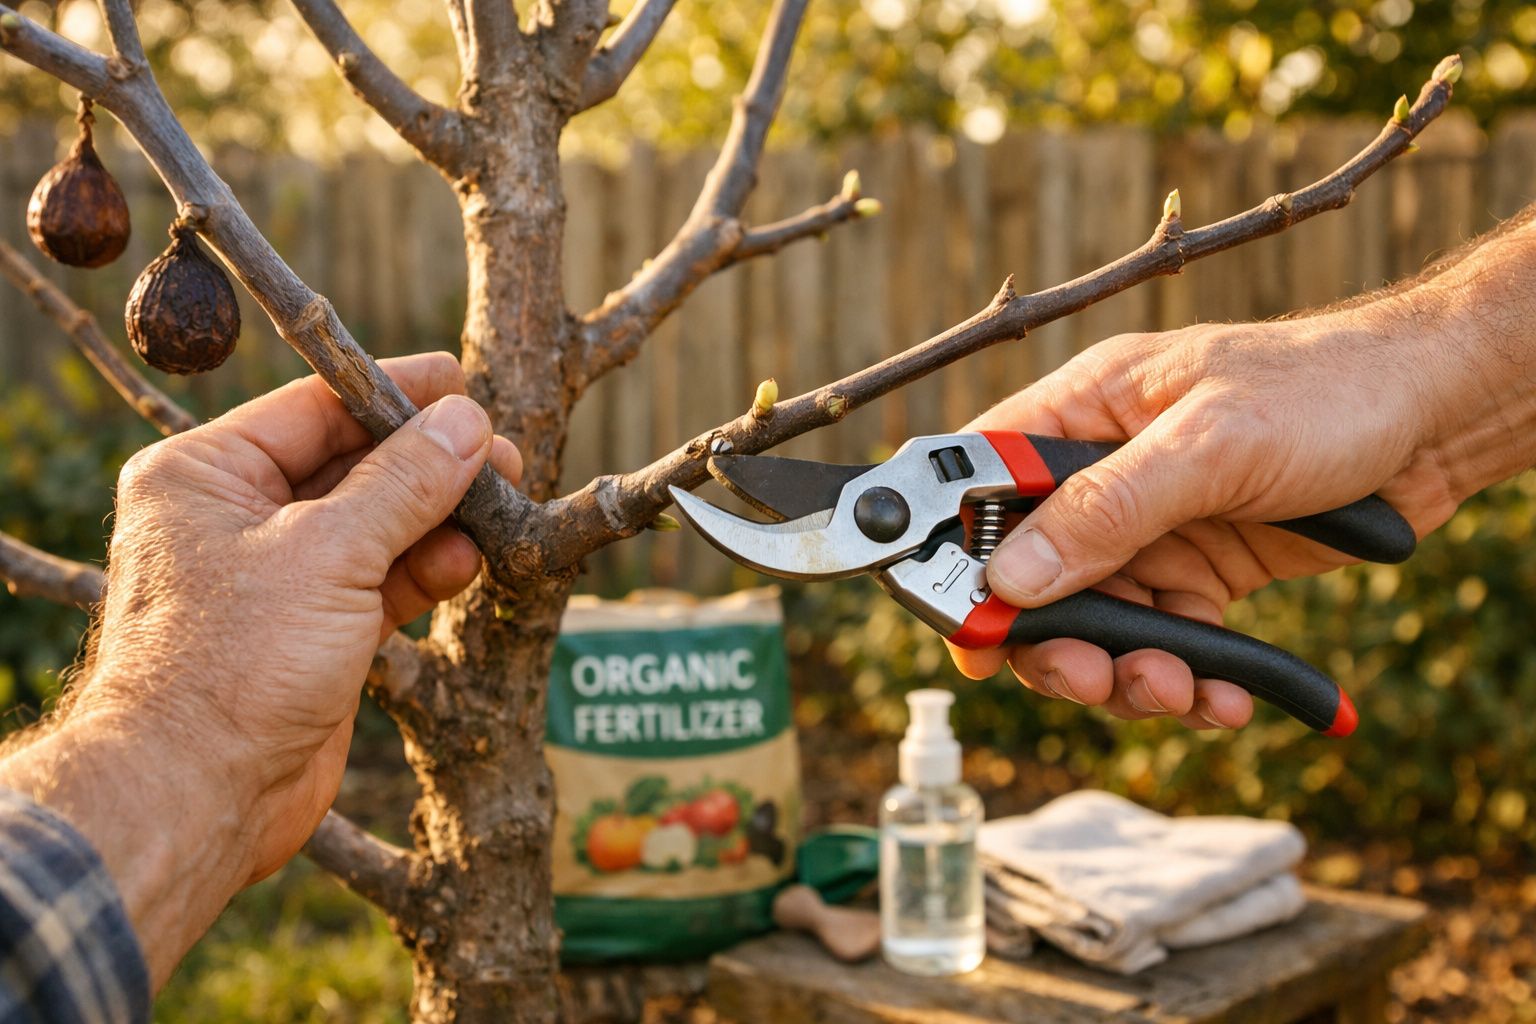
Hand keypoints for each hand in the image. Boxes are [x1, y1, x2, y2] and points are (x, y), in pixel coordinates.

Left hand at [0, 352, 519, 985]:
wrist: (196, 796)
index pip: (315, 406)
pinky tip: (466, 560)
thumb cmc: (232, 666)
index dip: (395, 394)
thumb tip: (467, 422)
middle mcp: (235, 518)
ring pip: (374, 525)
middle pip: (352, 464)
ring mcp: (276, 578)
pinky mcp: (311, 632)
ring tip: (501, 506)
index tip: (465, 385)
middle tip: (502, 456)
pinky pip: (379, 581)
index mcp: (206, 475)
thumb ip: (404, 483)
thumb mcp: (329, 554)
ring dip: (437, 517)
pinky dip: (423, 569)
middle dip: (429, 462)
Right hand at [950, 313, 1458, 728]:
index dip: (957, 559)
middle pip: (1033, 577)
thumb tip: (1013, 579)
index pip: (982, 483)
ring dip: (1127, 673)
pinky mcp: (1200, 574)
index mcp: (1083, 412)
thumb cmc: (1328, 392)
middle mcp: (1103, 475)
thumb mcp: (1212, 444)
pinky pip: (1167, 641)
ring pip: (1099, 623)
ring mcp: (1151, 529)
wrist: (1440, 419)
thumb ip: (1108, 509)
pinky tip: (1221, 697)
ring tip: (1176, 690)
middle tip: (1087, 679)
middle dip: (1056, 643)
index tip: (966, 634)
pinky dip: (1187, 679)